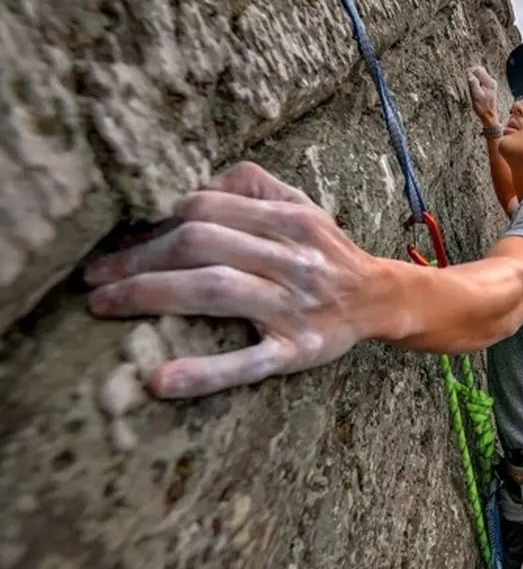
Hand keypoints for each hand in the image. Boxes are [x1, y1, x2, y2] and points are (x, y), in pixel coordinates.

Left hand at [85, 161, 378, 398]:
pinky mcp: (297, 351)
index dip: (157, 222)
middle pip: (202, 244)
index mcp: (292, 220)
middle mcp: (294, 259)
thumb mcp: (303, 205)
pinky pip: (246, 363)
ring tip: (105, 305)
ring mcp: (295, 307)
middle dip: (140, 257)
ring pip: (216, 291)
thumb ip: (254, 186)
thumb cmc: (328, 252)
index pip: (208, 208)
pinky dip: (203, 373)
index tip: (126, 241)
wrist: (381, 300)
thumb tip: (193, 187)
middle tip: (96, 278)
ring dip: (150, 295)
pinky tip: (162, 381)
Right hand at [467, 65, 499, 128]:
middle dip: (471, 74)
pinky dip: (475, 82)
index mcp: (489, 82)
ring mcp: (490, 84)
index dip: (470, 72)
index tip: (465, 77)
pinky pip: (480, 80)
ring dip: (473, 78)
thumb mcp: (476, 96)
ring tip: (469, 86)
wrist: (489, 116)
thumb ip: (473, 84)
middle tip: (466, 81)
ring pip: (479, 75)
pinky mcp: (488, 87)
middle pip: (479, 70)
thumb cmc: (483, 107)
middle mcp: (491, 81)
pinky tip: (472, 88)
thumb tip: (470, 75)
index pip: (478, 70)